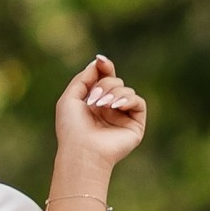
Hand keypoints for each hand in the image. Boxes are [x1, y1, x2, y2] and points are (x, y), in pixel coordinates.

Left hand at [54, 54, 146, 169]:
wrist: (82, 150)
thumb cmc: (72, 128)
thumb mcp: (71, 97)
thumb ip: (84, 77)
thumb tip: (99, 62)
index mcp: (94, 102)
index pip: (104, 78)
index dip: (104, 67)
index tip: (101, 61)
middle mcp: (110, 108)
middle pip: (115, 81)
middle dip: (104, 84)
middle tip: (94, 98)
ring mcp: (123, 116)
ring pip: (126, 90)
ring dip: (113, 93)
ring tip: (102, 105)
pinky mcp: (135, 125)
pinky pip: (138, 102)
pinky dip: (128, 100)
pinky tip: (115, 106)